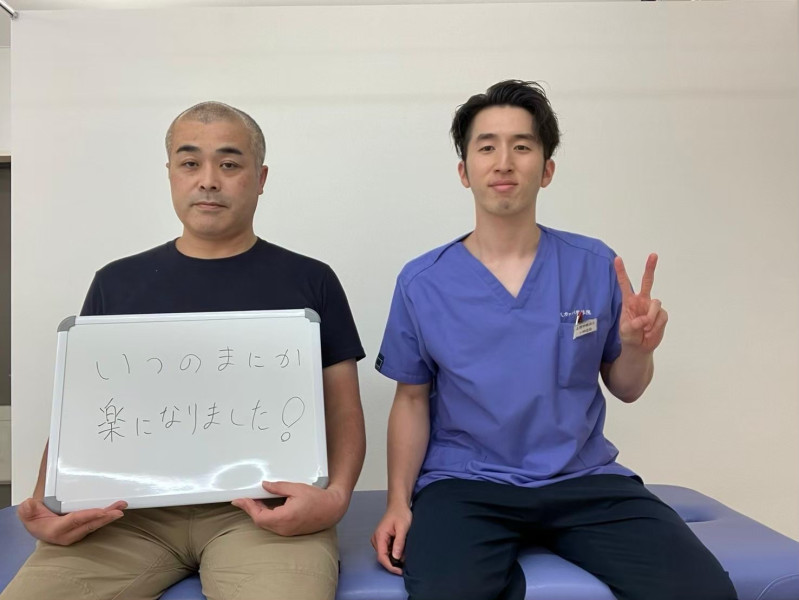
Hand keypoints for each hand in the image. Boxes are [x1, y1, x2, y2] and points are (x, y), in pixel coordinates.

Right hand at [17, 497, 126, 545]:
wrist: (36, 525)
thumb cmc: (33, 518)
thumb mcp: (26, 513)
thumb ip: (27, 510)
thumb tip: (30, 504)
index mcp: (56, 530)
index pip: (75, 521)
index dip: (89, 516)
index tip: (102, 511)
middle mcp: (68, 534)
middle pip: (90, 525)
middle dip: (105, 517)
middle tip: (119, 509)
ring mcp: (77, 533)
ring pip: (95, 525)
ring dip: (109, 516)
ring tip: (121, 507)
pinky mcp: (82, 530)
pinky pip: (96, 524)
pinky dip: (106, 517)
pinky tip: (116, 509)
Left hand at [232, 481, 348, 536]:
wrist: (332, 509)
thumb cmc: (317, 499)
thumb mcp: (296, 488)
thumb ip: (278, 487)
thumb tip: (264, 485)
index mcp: (284, 517)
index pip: (258, 516)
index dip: (247, 508)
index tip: (238, 500)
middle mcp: (284, 528)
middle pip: (260, 521)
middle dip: (251, 509)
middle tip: (244, 498)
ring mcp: (287, 531)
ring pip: (266, 524)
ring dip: (258, 512)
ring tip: (254, 500)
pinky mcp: (290, 531)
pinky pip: (274, 525)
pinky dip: (266, 516)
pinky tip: (265, 506)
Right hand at [370, 504, 411, 574]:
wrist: (398, 505)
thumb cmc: (401, 513)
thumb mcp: (403, 528)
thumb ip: (399, 542)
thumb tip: (396, 557)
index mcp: (380, 536)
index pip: (382, 557)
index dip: (390, 566)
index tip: (400, 571)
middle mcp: (376, 539)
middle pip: (383, 557)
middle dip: (393, 562)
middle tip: (405, 563)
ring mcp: (378, 539)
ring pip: (385, 554)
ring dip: (394, 557)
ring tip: (405, 554)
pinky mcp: (382, 539)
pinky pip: (387, 550)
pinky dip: (394, 552)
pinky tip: (401, 549)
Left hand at [614, 253, 667, 353]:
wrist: (640, 347)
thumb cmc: (629, 336)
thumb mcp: (625, 331)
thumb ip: (632, 325)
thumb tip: (644, 320)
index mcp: (629, 301)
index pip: (624, 284)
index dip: (621, 272)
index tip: (617, 259)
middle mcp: (642, 300)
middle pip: (647, 281)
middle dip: (650, 268)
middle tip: (653, 255)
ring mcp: (652, 307)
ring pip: (655, 305)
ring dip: (650, 319)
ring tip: (645, 329)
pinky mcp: (662, 315)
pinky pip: (661, 317)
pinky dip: (656, 326)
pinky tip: (650, 332)